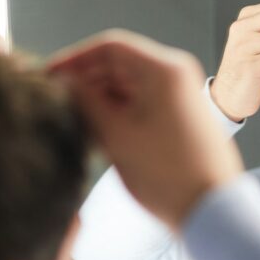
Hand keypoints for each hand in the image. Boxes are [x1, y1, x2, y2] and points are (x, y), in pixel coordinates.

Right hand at [48, 30, 244, 229]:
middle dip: (85, 81)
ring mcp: (178, 99)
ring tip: (71, 121)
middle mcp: (174, 77)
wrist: (211, 211)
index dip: (74, 59)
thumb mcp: (116, 136)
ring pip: (127, 88)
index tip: (48, 76)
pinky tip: (94, 134)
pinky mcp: (178, 120)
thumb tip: (64, 83)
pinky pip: (140, 106)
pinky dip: (116, 114)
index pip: (109, 47)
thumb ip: (86, 102)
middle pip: (118, 66)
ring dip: (98, 100)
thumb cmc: (167, 174)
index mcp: (164, 70)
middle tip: (54, 101)